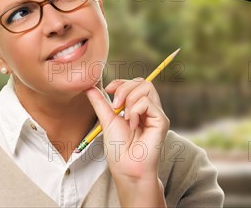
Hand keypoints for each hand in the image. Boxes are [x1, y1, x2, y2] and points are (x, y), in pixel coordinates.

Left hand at [85, 79, 168, 205]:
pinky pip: (147, 102)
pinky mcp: (161, 121)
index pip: (135, 83)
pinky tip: (133, 125)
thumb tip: (89, 87)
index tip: (108, 89)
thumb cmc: (119, 150)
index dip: (121, 82)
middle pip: (142, 82)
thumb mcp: (107, 120)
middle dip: (124, 88)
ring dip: (129, 100)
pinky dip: (135, 111)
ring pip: (146, 87)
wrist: (126, 168)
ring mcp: (156, 114)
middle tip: (115, 106)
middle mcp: (150, 109)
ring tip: (125, 118)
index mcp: (139, 108)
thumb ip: (100, 102)